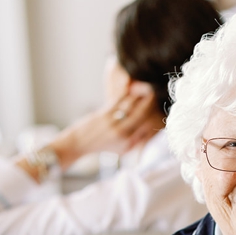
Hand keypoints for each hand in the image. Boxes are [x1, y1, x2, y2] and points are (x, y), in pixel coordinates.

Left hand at [16, 72, 161, 178]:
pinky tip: (131, 84)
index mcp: (128, 144)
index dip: (154, 112)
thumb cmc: (99, 145)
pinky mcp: (105, 112)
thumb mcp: (120, 150)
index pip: (148, 125)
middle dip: (150, 100)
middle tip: (154, 90)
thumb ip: (135, 141)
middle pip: (144, 112)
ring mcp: (114, 123)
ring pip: (134, 102)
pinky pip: (122, 97)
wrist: (78, 144)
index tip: (157, 103)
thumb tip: (148, 129)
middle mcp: (123, 134)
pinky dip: (128, 90)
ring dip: (140, 92)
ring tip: (145, 86)